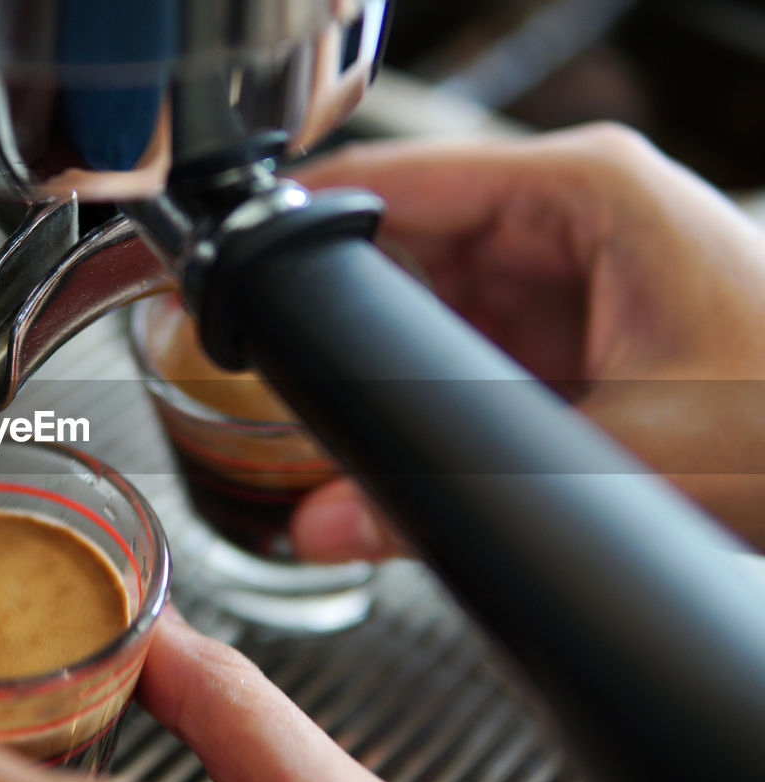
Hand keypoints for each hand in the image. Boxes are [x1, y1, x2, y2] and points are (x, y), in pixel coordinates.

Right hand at [288, 123, 764, 559]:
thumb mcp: (617, 461)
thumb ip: (454, 495)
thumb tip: (324, 525)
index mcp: (584, 194)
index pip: (402, 178)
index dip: (311, 220)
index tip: (242, 267)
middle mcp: (570, 215)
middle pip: (403, 240)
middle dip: (347, 308)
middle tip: (287, 370)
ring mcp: (568, 268)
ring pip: (429, 295)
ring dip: (391, 351)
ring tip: (355, 403)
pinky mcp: (570, 323)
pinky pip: (468, 337)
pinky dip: (436, 379)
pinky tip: (420, 416)